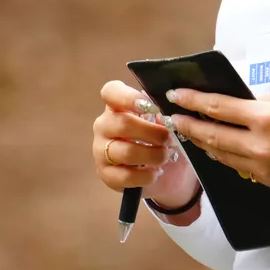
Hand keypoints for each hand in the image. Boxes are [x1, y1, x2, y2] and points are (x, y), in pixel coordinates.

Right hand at [92, 80, 198, 208]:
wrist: (163, 172)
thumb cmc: (160, 139)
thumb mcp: (164, 123)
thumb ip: (162, 116)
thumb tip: (165, 118)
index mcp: (117, 106)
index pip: (110, 92)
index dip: (128, 97)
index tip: (150, 106)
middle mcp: (104, 125)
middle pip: (122, 124)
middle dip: (151, 132)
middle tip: (168, 138)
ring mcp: (101, 150)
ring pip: (126, 152)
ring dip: (153, 155)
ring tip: (165, 157)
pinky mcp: (105, 174)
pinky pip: (126, 176)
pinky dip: (146, 175)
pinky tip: (156, 172)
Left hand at [167, 88, 269, 193]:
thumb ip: (261, 101)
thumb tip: (237, 104)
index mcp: (267, 119)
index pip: (217, 108)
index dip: (192, 101)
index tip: (175, 95)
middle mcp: (262, 147)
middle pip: (213, 136)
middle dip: (190, 125)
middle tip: (174, 117)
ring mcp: (266, 170)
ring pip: (224, 157)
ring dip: (205, 144)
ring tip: (192, 132)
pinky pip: (243, 169)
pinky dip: (228, 158)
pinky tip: (221, 149)